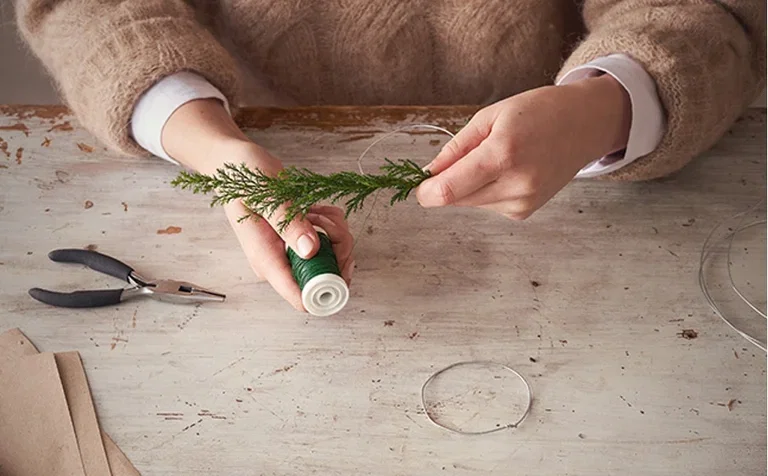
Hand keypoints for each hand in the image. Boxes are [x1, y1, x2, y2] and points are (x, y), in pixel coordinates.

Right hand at [162, 99, 353, 310]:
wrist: (234, 165)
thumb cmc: (244, 178)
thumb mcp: (265, 195)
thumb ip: (288, 223)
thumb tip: (310, 250)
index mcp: (267, 261)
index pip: (301, 298)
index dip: (329, 285)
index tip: (338, 255)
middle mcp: (280, 264)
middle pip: (327, 277)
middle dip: (338, 248)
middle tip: (325, 220)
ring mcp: (291, 255)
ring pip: (334, 258)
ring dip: (336, 232)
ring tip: (315, 210)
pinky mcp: (299, 244)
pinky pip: (331, 243)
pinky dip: (332, 225)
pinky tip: (316, 210)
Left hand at [416, 75, 630, 218]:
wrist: (585, 125)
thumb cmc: (538, 111)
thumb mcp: (490, 116)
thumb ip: (456, 148)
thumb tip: (429, 173)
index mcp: (502, 154)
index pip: (448, 190)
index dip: (425, 192)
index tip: (418, 184)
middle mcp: (514, 184)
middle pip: (455, 199)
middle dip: (446, 184)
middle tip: (460, 159)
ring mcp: (522, 202)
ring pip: (471, 203)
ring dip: (469, 186)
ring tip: (497, 158)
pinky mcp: (525, 212)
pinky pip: (488, 206)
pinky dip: (487, 191)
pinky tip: (509, 171)